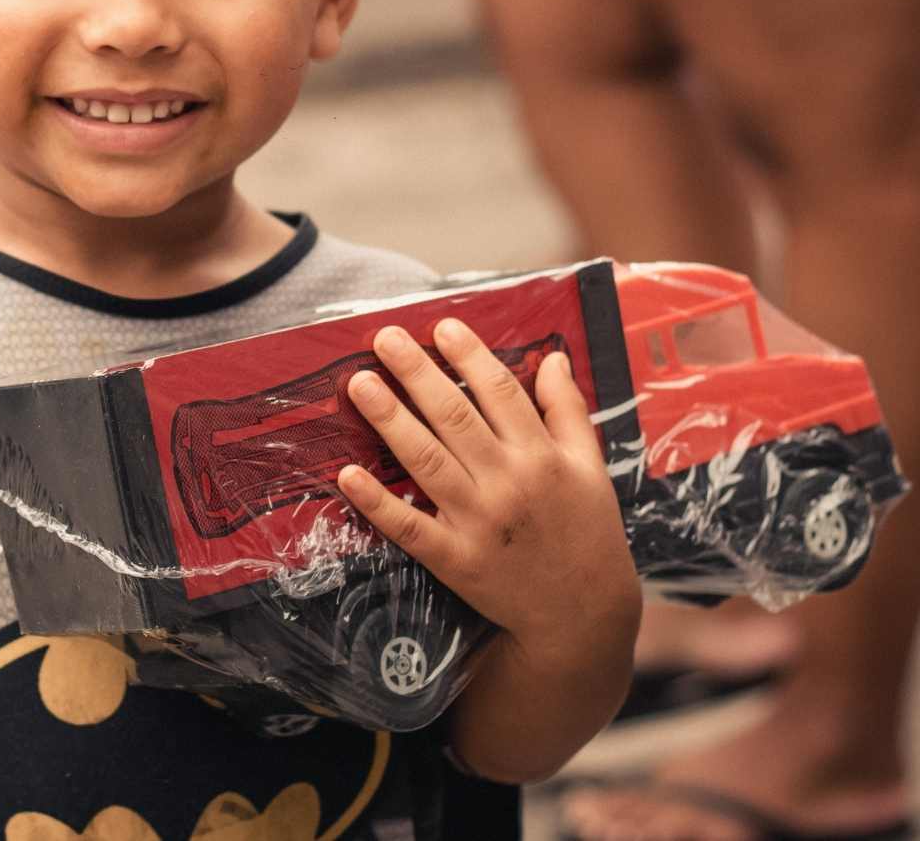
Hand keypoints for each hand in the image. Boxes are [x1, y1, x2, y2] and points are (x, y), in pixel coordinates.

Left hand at [337, 318, 636, 653]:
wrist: (583, 612)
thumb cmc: (587, 530)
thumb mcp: (590, 465)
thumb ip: (568, 410)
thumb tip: (553, 358)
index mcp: (542, 456)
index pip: (500, 392)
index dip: (469, 356)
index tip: (441, 327)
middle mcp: (508, 483)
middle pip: (454, 416)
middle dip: (416, 373)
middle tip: (385, 338)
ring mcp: (478, 522)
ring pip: (427, 460)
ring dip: (389, 420)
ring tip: (360, 384)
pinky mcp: (454, 559)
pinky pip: (409, 526)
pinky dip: (377, 502)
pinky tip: (348, 474)